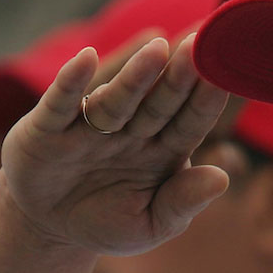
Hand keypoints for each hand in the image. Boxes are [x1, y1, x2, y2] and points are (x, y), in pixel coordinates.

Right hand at [1, 34, 229, 254]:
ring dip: (135, 75)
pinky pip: (61, 102)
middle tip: (199, 45)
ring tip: (157, 48)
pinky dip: (71, 82)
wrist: (46, 227)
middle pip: (158, 102)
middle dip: (178, 77)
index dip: (206, 101)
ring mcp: (90, 125)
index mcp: (163, 149)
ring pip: (116, 99)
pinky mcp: (48, 127)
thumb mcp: (148, 224)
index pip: (190, 122)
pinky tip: (86, 59)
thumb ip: (182, 203)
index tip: (227, 78)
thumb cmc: (104, 222)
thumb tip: (222, 179)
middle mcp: (131, 129)